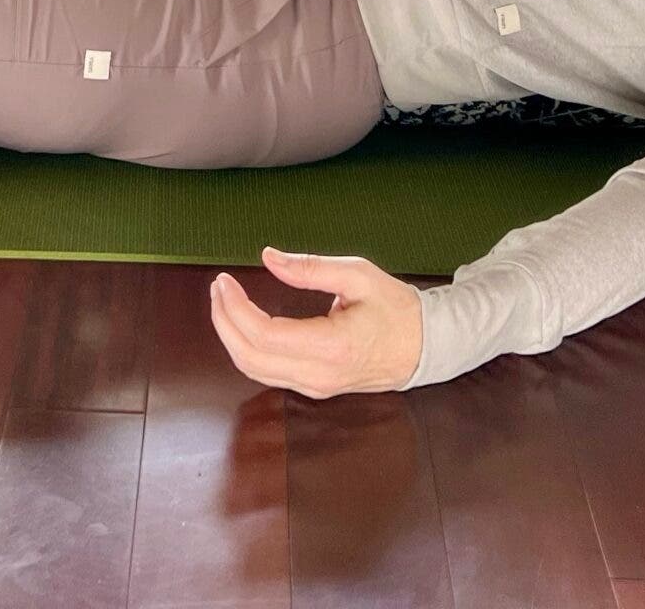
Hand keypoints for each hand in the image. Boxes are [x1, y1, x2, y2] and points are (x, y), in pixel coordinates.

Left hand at [208, 246, 423, 397]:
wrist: (426, 348)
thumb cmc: (396, 308)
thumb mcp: (358, 275)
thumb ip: (310, 267)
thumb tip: (268, 257)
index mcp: (330, 346)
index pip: (264, 334)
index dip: (235, 308)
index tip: (224, 280)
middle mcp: (319, 374)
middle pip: (250, 358)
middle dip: (224, 322)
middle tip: (218, 288)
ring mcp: (316, 386)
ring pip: (254, 371)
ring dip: (231, 336)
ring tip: (224, 301)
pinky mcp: (315, 388)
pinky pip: (269, 374)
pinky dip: (248, 348)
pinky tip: (244, 322)